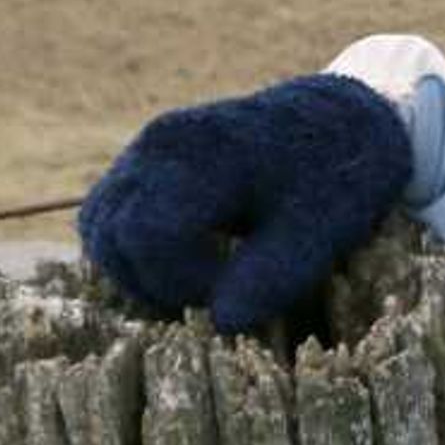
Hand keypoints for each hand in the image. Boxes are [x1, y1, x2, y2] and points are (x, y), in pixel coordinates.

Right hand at [78, 73, 412, 334]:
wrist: (343, 120)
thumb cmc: (338, 176)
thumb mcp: (319, 232)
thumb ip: (270, 276)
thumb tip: (222, 323)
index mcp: (201, 154)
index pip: (147, 237)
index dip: (180, 283)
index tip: (232, 294)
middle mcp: (158, 146)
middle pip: (112, 237)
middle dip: (156, 284)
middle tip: (218, 295)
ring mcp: (145, 152)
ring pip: (101, 228)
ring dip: (139, 271)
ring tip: (202, 283)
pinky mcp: (144, 166)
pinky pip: (110, 217)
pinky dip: (135, 252)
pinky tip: (188, 264)